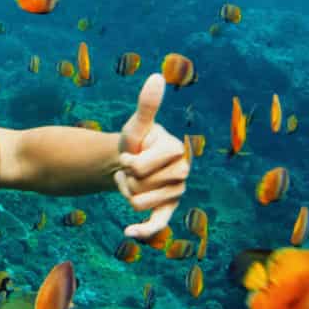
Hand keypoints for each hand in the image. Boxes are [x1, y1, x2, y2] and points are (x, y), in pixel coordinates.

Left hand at [115, 73, 188, 239]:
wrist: (131, 160)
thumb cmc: (136, 141)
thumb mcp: (138, 124)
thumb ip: (147, 104)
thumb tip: (156, 76)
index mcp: (177, 151)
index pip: (140, 168)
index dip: (127, 164)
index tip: (131, 155)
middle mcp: (183, 173)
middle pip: (138, 188)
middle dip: (126, 179)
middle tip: (131, 169)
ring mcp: (177, 193)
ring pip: (138, 204)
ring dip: (126, 193)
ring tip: (132, 181)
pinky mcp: (168, 210)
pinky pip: (157, 225)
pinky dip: (143, 231)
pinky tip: (128, 232)